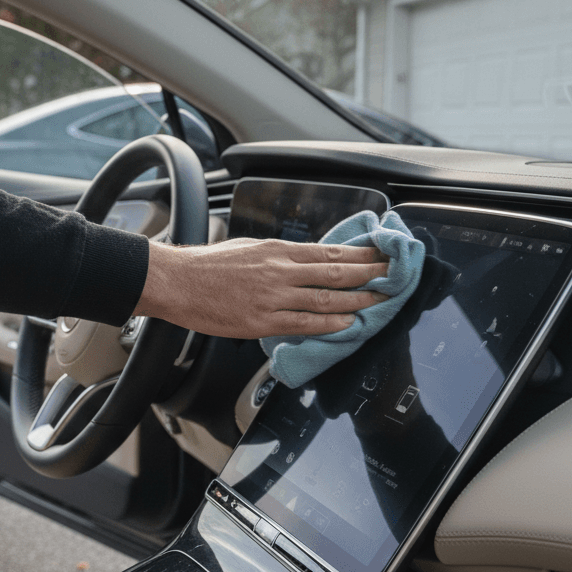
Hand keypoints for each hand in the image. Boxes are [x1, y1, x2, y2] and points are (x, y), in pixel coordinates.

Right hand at [135, 238, 388, 339]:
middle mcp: (280, 271)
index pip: (331, 252)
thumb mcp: (250, 247)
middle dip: (371, 276)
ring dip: (358, 301)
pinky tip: (347, 325)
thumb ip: (280, 256)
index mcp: (278, 250)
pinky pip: (304, 324)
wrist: (176, 282)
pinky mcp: (261, 322)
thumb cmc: (208, 266)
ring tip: (380, 303)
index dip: (363, 255)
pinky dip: (330, 324)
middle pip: (337, 273)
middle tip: (395, 278)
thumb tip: (309, 261)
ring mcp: (272, 298)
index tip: (383, 256)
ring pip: (326, 299)